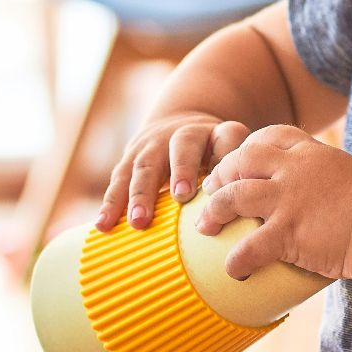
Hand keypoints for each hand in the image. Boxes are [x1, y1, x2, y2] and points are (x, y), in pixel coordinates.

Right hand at [95, 112, 251, 231]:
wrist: (177, 126)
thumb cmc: (212, 155)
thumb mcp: (229, 155)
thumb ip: (237, 175)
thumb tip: (248, 213)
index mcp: (214, 133)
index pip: (226, 136)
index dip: (225, 152)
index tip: (223, 177)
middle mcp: (180, 134)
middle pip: (181, 147)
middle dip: (180, 170)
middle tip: (181, 196)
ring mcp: (151, 144)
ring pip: (145, 165)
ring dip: (140, 194)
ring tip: (139, 222)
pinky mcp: (129, 159)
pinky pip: (118, 180)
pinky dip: (110, 203)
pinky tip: (103, 225)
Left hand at [193, 125, 351, 281]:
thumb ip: (330, 176)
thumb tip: (328, 191)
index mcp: (312, 152)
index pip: (268, 136)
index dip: (247, 147)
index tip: (239, 161)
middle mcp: (294, 169)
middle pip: (241, 160)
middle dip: (221, 175)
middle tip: (211, 193)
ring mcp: (288, 199)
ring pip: (233, 196)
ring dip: (214, 211)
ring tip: (204, 227)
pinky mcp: (288, 232)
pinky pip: (249, 246)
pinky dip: (237, 260)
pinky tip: (233, 271)